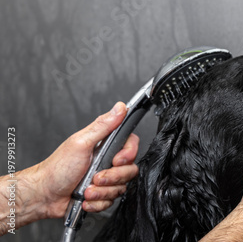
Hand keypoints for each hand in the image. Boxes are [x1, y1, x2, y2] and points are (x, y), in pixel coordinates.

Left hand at [31, 102, 138, 217]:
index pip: (132, 144)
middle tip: (95, 177)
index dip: (128, 154)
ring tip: (86, 189)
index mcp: (105, 144)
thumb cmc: (58, 168)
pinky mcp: (103, 194)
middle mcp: (108, 160)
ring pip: (121, 187)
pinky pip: (112, 201)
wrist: (45, 195)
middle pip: (130, 169)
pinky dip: (97, 202)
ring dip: (102, 191)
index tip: (116, 160)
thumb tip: (120, 107)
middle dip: (112, 177)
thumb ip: (104, 125)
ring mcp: (107, 178)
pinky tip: (86, 198)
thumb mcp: (81, 142)